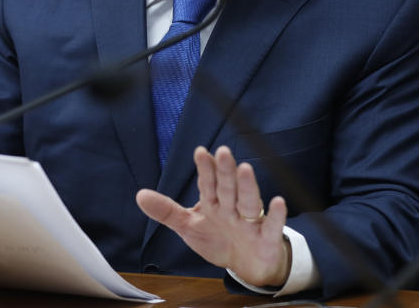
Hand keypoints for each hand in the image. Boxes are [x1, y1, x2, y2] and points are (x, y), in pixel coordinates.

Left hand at [136, 145, 289, 286]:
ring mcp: (251, 222)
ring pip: (249, 201)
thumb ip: (167, 211)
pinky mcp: (267, 237)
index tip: (200, 152)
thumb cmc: (219, 240)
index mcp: (214, 203)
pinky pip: (272, 226)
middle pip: (228, 188)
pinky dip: (276, 216)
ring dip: (247, 186)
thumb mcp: (189, 226)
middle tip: (222, 152)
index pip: (209, 184)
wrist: (248, 265)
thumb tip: (140, 195)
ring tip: (245, 169)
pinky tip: (278, 202)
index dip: (205, 169)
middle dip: (225, 171)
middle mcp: (233, 208)